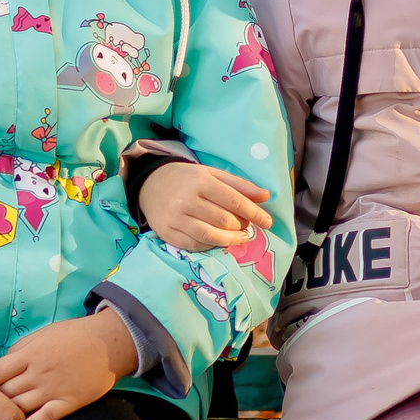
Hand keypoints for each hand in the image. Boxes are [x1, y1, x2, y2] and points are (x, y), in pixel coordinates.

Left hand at [0, 308, 137, 419]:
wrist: (109, 343)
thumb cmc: (74, 334)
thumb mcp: (43, 333)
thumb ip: (21, 349)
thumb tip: (2, 363)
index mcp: (30, 354)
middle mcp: (38, 373)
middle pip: (4, 392)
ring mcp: (53, 390)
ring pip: (19, 407)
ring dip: (4, 415)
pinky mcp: (68, 403)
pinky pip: (43, 419)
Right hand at [141, 159, 273, 251]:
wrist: (151, 184)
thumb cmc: (188, 179)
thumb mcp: (213, 174)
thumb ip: (240, 185)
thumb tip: (266, 196)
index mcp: (201, 181)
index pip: (234, 201)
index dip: (255, 213)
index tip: (268, 222)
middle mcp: (187, 200)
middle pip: (225, 220)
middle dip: (242, 226)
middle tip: (248, 226)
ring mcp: (175, 219)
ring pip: (211, 236)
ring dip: (231, 240)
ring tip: (240, 237)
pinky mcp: (167, 233)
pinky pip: (196, 245)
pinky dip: (212, 245)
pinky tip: (219, 240)